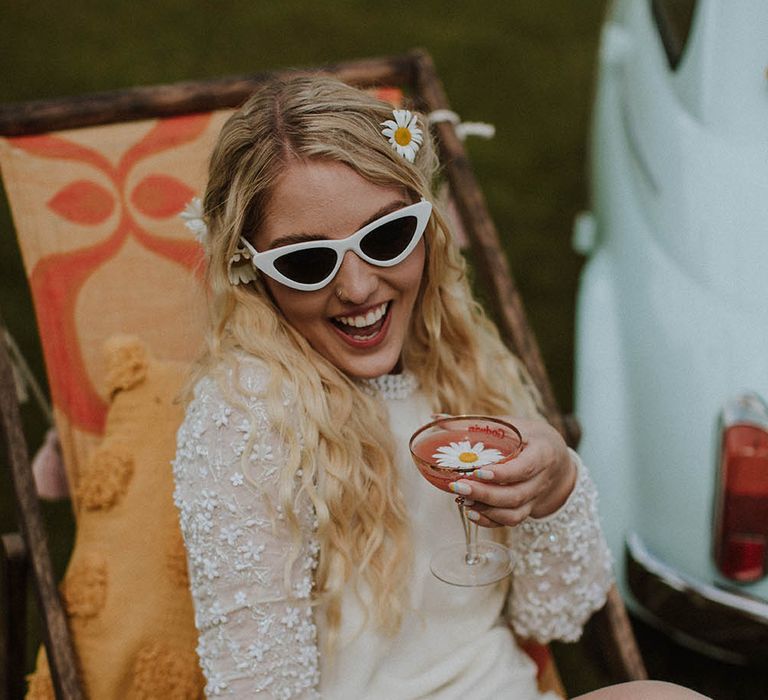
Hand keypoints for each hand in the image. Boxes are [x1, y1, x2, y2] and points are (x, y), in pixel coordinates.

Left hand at [448, 417, 576, 527]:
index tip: (477, 471)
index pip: (524, 468)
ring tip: (461, 499)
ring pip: (513, 514)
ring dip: (486, 510)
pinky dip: (490, 520)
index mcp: (543, 453)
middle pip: (515, 495)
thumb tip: (435, 417)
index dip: (502, 474)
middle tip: (458, 486)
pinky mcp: (527, 509)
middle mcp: (542, 480)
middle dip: (485, 494)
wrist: (556, 456)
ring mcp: (535, 498)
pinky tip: (470, 511)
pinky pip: (511, 522)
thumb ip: (478, 424)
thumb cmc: (529, 435)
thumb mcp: (512, 424)